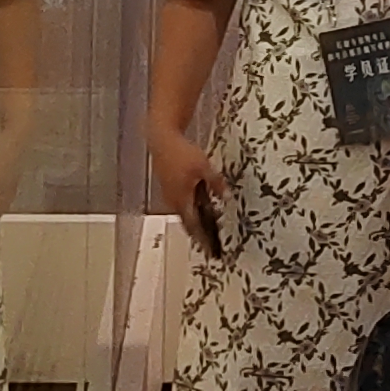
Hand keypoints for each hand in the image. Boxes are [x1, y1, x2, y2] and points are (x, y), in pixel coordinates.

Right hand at [151, 127, 229, 252]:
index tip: (211, 250)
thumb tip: (226, 196)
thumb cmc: (182, 154)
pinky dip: (190, 208)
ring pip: (184, 212)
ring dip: (195, 221)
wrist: (162, 140)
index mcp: (181, 200)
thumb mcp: (204, 167)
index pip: (193, 226)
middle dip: (199, 233)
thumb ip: (215, 183)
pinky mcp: (169, 186)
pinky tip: (199, 205)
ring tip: (208, 228)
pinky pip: (181, 203)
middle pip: (187, 222)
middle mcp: (173, 201)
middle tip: (211, 243)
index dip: (202, 239)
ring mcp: (169, 194)